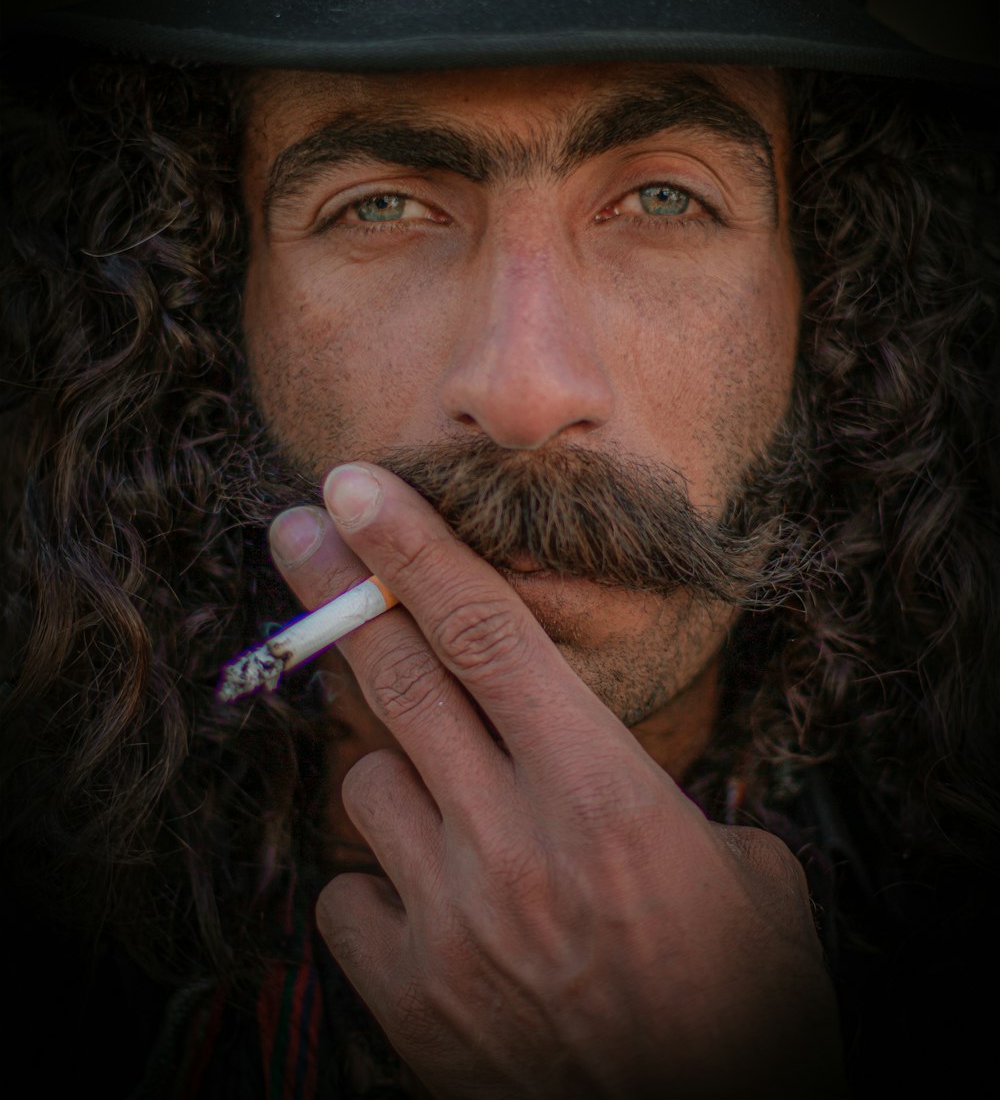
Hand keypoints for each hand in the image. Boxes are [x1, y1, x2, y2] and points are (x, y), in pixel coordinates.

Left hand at [270, 463, 845, 1098]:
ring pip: (365, 785)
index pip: (488, 634)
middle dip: (337, 589)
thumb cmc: (750, 1009)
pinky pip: (348, 894)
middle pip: (398, 680)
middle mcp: (513, 842)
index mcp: (604, 792)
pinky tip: (428, 901)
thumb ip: (670, 802)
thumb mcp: (751, 879)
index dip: (415, 549)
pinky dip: (376, 880)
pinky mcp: (412, 1000)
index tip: (358, 486)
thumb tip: (622, 774)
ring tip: (451, 803)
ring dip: (392, 769)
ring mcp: (452, 923)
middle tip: (297, 528)